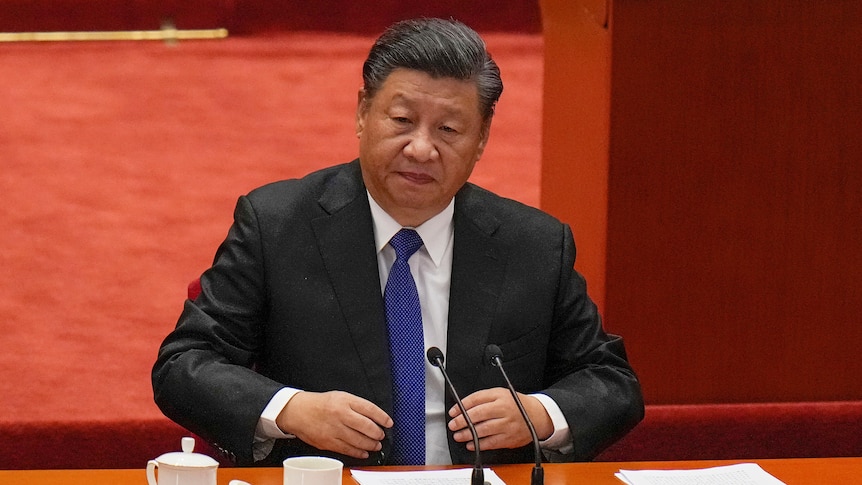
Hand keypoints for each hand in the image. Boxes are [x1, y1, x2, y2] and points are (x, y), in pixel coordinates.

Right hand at [275, 390, 392, 458]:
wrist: (298, 411)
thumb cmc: (321, 404)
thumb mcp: (341, 396)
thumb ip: (357, 405)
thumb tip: (375, 417)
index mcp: (345, 401)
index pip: (369, 409)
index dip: (382, 417)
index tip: (389, 422)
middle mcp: (340, 414)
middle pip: (366, 426)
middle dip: (377, 433)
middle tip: (381, 435)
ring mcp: (334, 429)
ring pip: (358, 440)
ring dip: (370, 444)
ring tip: (376, 445)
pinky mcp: (328, 442)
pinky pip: (347, 449)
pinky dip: (358, 452)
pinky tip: (364, 452)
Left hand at [447, 387, 553, 450]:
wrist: (537, 416)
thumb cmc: (516, 405)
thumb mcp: (500, 394)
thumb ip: (482, 398)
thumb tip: (462, 407)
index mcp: (499, 396)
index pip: (476, 399)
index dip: (462, 406)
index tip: (453, 412)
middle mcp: (504, 409)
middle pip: (478, 414)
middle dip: (462, 421)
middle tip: (453, 425)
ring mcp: (507, 425)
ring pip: (483, 430)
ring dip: (468, 434)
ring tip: (458, 435)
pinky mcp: (509, 438)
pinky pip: (491, 443)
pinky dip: (479, 444)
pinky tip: (471, 444)